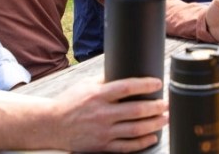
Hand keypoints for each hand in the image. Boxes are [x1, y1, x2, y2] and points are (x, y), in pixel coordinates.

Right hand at [52, 77, 167, 151]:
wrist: (52, 125)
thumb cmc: (70, 102)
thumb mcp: (85, 86)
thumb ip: (105, 81)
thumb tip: (126, 73)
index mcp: (97, 95)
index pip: (126, 87)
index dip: (145, 85)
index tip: (158, 83)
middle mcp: (101, 113)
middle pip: (136, 110)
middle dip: (156, 107)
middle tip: (166, 103)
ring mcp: (103, 132)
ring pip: (136, 130)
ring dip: (154, 124)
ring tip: (165, 118)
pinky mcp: (102, 146)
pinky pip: (128, 146)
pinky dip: (143, 142)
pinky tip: (152, 136)